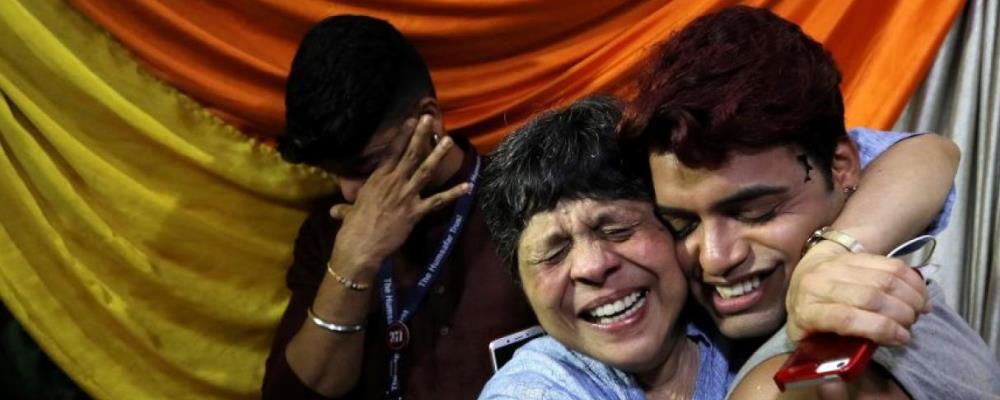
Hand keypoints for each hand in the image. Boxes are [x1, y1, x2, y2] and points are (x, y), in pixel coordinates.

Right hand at [327, 115, 470, 280]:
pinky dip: (453, 194)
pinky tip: (467, 186)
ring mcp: (406, 195)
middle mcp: (393, 182)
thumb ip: (345, 209)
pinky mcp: (415, 212)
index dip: (402, 135)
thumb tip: (334, 211)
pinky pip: (438, 201)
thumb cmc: (353, 228)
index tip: (410, 120)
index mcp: (378, 179)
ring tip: (447, 140)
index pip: (392, 152)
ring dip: (437, 155)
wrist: (361, 245)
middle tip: (429, 118)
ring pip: (424, 170)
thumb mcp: (349, 212)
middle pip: (409, 154)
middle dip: (419, 135)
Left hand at [786, 241, 930, 345]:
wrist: (805, 273)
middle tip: (910, 325)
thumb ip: (826, 355)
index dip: (879, 328)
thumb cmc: (810, 314)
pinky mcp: (853, 254)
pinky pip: (890, 264)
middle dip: (900, 313)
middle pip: (870, 297)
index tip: (901, 338)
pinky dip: (912, 281)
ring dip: (910, 297)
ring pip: (884, 278)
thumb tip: (844, 375)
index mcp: (807, 311)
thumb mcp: (809, 339)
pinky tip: (920, 294)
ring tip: (917, 311)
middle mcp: (819, 284)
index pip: (846, 318)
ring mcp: (836, 266)